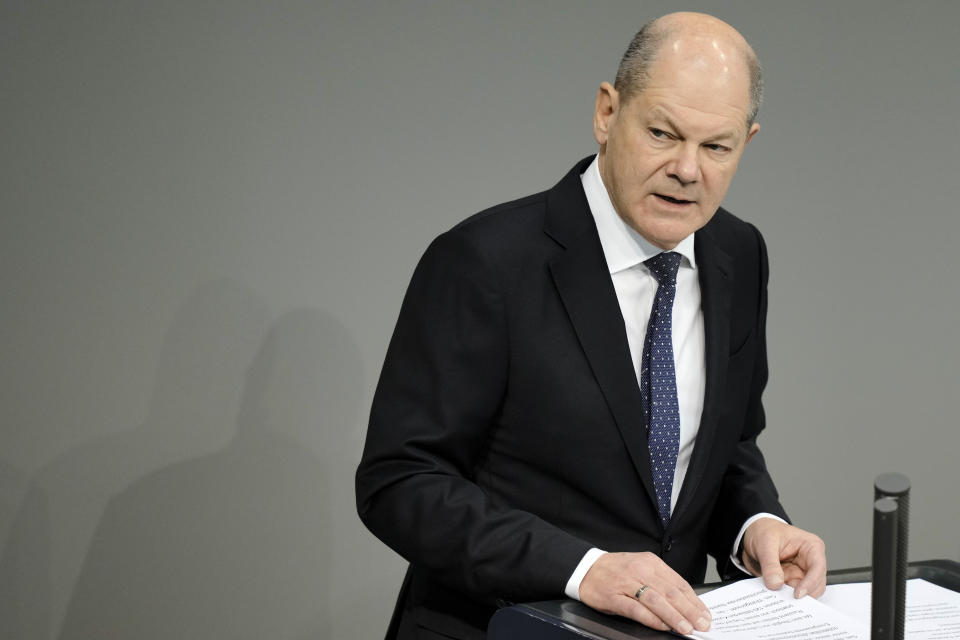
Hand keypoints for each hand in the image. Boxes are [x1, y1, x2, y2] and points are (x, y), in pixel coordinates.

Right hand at [578, 551, 710, 634]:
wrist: (586, 568)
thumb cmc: (616, 570)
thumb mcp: (641, 568)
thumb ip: (661, 583)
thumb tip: (685, 605)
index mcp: (651, 562)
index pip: (679, 583)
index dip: (694, 601)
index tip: (705, 614)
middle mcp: (640, 570)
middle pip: (671, 592)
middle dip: (689, 611)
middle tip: (702, 624)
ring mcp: (626, 583)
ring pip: (656, 600)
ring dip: (674, 616)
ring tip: (686, 628)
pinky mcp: (614, 596)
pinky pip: (636, 609)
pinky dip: (651, 618)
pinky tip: (662, 626)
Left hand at [741, 518, 826, 598]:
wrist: (753, 533)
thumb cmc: (765, 531)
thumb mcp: (765, 543)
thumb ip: (770, 564)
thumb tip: (775, 584)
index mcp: (811, 546)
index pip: (818, 568)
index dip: (810, 583)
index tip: (798, 594)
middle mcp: (810, 562)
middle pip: (816, 584)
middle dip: (803, 593)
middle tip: (786, 600)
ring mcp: (802, 573)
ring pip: (806, 592)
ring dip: (792, 597)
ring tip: (778, 598)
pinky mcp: (791, 581)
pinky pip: (791, 594)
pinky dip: (784, 597)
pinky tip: (775, 597)